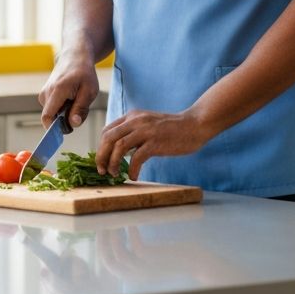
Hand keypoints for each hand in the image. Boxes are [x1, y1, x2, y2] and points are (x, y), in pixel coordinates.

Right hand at [38, 53, 97, 129]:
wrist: (75, 57)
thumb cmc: (84, 73)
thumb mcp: (89, 91)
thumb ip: (81, 108)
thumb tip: (73, 124)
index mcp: (58, 90)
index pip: (47, 117)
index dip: (52, 130)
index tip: (63, 135)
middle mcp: (46, 92)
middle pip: (52, 118)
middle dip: (65, 120)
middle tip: (80, 110)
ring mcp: (44, 92)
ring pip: (53, 114)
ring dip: (65, 114)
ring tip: (76, 100)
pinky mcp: (44, 94)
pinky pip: (52, 108)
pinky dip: (62, 108)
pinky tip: (70, 98)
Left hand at [96, 109, 213, 179]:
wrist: (194, 125)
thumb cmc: (172, 128)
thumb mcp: (148, 124)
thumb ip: (134, 131)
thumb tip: (119, 149)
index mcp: (132, 116)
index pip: (107, 130)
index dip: (100, 147)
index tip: (102, 160)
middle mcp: (136, 121)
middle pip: (108, 138)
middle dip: (101, 156)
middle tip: (102, 170)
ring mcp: (145, 131)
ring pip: (119, 147)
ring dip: (113, 163)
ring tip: (115, 174)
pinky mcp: (155, 142)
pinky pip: (137, 157)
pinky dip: (132, 169)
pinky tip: (133, 176)